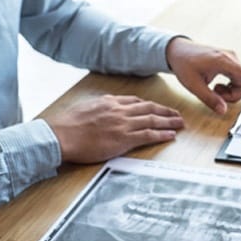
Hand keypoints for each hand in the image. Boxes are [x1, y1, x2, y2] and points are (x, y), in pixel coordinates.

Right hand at [44, 95, 183, 162]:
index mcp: (109, 102)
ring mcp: (123, 124)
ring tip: (180, 124)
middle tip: (177, 114)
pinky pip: (148, 135)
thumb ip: (98, 108)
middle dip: (165, 111)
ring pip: (152, 120)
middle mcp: (119, 110)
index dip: (149, 105)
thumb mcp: (84, 108)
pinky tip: (171, 135)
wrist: (60, 135)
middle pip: (149, 108)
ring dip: (169, 121)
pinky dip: (162, 134)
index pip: (135, 101)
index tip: (157, 107)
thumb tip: (101, 110)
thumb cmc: (67, 125)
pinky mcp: (123, 139)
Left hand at [166, 37, 240, 113]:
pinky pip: (237, 79)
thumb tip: (223, 110)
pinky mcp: (229, 63)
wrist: (178, 50)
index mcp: (223, 61)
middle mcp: (231, 58)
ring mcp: (231, 60)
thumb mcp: (193, 85)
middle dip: (233, 95)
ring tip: (214, 89)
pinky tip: (217, 85)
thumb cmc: (184, 64)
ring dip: (230, 92)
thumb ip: (209, 99)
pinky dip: (229, 86)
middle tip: (216, 95)